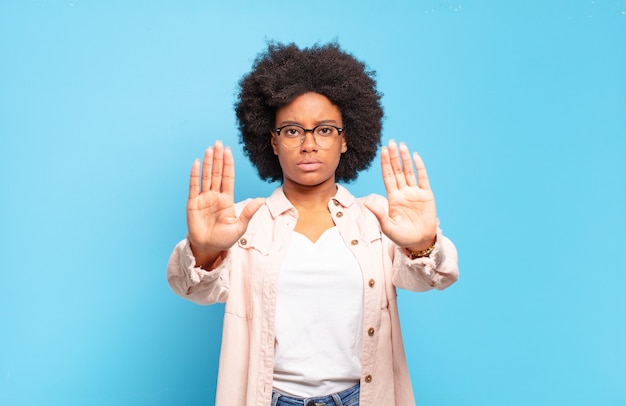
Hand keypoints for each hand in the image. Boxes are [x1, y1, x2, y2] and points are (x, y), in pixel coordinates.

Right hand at [186, 141, 264, 266]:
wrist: (208, 248)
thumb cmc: (224, 239)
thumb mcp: (240, 227)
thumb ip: (249, 213)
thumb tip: (262, 200)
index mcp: (227, 199)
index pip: (228, 177)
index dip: (228, 164)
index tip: (229, 151)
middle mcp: (215, 196)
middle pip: (217, 173)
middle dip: (218, 158)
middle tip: (218, 143)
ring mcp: (203, 198)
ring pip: (206, 176)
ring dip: (207, 163)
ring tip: (209, 149)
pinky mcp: (193, 204)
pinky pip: (194, 187)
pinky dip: (194, 175)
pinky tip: (196, 163)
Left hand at [364, 140, 436, 250]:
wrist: (419, 242)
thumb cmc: (402, 237)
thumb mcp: (387, 227)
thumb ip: (378, 214)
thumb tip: (366, 203)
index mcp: (393, 198)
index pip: (388, 177)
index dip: (384, 164)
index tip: (382, 151)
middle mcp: (403, 192)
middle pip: (397, 170)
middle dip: (393, 157)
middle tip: (390, 142)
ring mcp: (415, 193)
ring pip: (409, 172)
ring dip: (405, 159)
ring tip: (402, 146)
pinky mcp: (426, 195)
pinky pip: (423, 179)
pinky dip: (420, 167)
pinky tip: (416, 157)